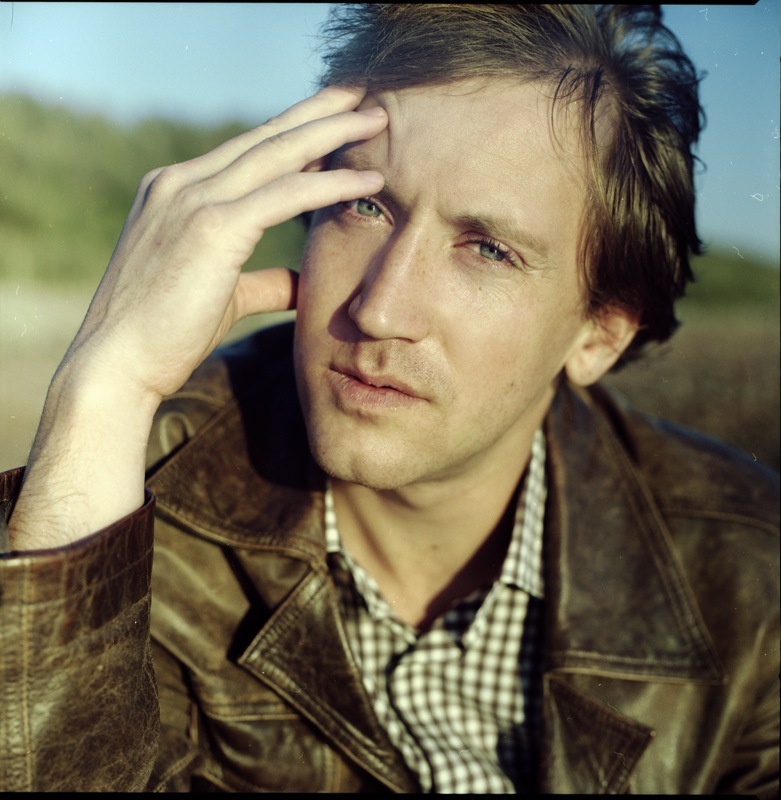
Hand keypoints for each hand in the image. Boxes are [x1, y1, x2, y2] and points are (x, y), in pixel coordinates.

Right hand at [6, 86, 386, 548]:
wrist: (118, 364)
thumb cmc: (166, 333)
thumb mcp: (222, 294)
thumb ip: (263, 280)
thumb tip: (302, 283)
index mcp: (176, 190)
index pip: (247, 150)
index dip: (295, 129)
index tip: (335, 116)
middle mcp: (181, 183)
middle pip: (266, 137)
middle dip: (319, 112)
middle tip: (365, 94)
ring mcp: (192, 199)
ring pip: (278, 154)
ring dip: (334, 132)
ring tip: (379, 116)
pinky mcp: (211, 227)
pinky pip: (283, 195)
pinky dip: (328, 184)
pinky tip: (367, 179)